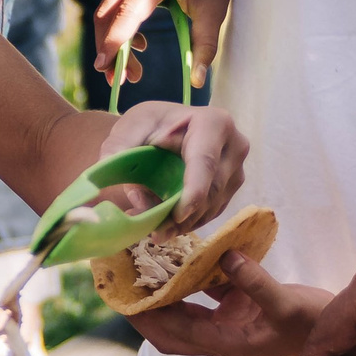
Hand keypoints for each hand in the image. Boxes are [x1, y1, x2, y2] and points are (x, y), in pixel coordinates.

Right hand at [95, 0, 235, 89]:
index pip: (127, 12)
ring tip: (133, 69)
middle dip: (109, 51)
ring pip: (104, 11)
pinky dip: (116, 26)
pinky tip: (136, 43)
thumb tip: (198, 81)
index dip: (113, 41)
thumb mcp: (215, 8)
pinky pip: (109, 1)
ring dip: (112, 42)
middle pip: (107, 15)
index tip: (104, 68)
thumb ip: (205, 45)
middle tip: (120, 81)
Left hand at [104, 102, 250, 229]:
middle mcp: (234, 145)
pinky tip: (165, 225)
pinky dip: (189, 223)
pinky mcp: (231, 187)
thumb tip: (123, 200)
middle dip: (182, 216)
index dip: (193, 193)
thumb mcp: (127, 131)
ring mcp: (237, 168)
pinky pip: (212, 212)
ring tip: (153, 229)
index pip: (206, 163)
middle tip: (152, 233)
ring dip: (183, 224)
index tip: (177, 216)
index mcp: (213, 123)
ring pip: (213, 207)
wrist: (163, 127)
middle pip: (212, 191)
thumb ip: (119, 156)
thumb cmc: (146, 125)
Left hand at [132, 251, 328, 355]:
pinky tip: (182, 255)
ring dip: (163, 294)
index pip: (173, 334)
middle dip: (144, 310)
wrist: (344, 334)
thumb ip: (256, 281)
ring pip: (184, 311)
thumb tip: (224, 254)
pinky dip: (191, 280)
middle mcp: (221, 336)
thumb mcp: (287, 304)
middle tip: (121, 280)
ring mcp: (229, 322)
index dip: (146, 319)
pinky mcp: (240, 308)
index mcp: (226, 342)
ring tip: (142, 266)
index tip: (122, 298)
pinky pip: (205, 294)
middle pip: (169, 328)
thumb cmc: (316, 326)